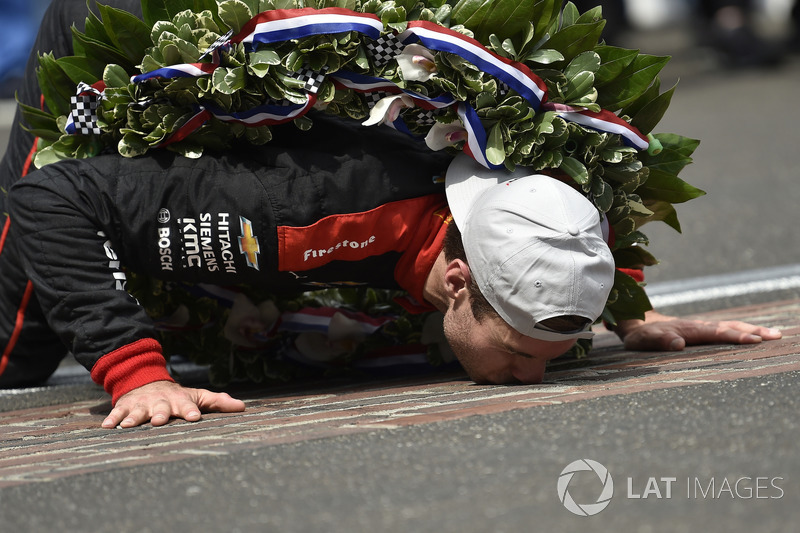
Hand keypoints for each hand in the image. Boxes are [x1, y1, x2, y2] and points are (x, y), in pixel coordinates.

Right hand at [101, 381, 245, 428]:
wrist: (147, 381)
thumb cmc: (178, 396)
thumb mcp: (198, 396)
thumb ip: (218, 402)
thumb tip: (243, 407)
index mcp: (180, 400)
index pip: (187, 405)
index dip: (190, 411)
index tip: (194, 418)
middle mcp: (161, 402)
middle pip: (161, 408)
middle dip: (160, 414)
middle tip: (159, 421)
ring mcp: (142, 404)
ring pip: (138, 412)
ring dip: (134, 418)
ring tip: (129, 426)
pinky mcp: (126, 406)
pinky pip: (118, 412)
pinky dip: (113, 419)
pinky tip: (107, 427)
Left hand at [614, 310, 781, 351]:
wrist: (636, 322)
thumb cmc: (640, 335)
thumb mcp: (643, 340)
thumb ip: (659, 340)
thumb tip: (679, 344)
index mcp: (688, 330)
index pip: (716, 333)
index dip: (734, 337)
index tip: (754, 340)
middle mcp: (698, 326)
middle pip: (729, 327)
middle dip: (753, 331)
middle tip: (776, 336)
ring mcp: (701, 327)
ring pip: (730, 326)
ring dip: (751, 330)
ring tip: (774, 334)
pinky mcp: (701, 330)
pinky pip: (725, 329)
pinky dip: (741, 331)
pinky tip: (754, 335)